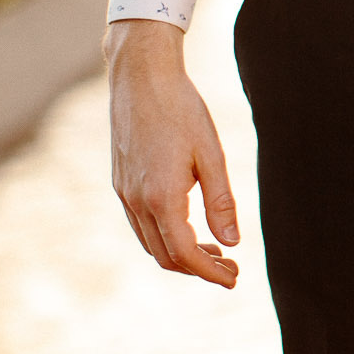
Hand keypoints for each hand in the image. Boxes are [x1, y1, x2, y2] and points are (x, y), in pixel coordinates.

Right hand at [105, 19, 240, 288]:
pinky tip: (187, 225)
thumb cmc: (181, 109)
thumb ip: (221, 202)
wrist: (140, 76)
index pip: (185, 254)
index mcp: (161, 197)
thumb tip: (232, 242)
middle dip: (198, 268)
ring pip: (150, 243)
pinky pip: (140, 225)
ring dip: (181, 254)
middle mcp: (136, 201)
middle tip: (229, 267)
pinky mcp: (119, 182)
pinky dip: (164, 236)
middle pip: (165, 256)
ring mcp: (123, 193)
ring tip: (214, 249)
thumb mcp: (211, 155)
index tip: (234, 277)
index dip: (210, 272)